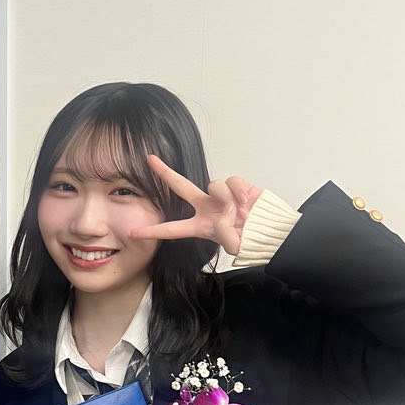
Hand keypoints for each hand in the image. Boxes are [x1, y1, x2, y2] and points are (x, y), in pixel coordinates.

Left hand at [130, 156, 262, 256]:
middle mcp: (206, 207)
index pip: (172, 229)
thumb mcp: (235, 244)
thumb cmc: (251, 238)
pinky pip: (232, 182)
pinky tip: (248, 202)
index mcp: (200, 225)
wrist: (271, 229)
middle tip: (150, 160)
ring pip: (213, 185)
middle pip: (181, 186)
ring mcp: (220, 195)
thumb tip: (225, 215)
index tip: (133, 233)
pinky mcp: (236, 185)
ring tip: (240, 212)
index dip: (153, 232)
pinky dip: (241, 192)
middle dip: (165, 173)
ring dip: (226, 198)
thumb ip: (227, 234)